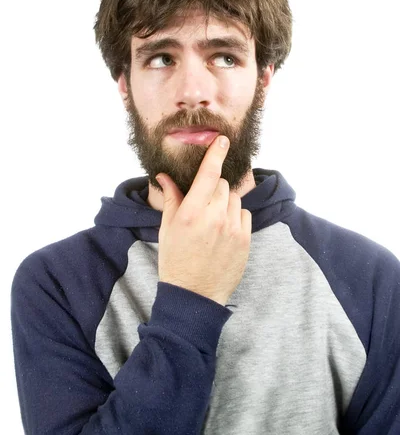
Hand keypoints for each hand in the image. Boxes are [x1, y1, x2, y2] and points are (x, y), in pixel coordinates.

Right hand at [156, 135, 251, 305]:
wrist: (194, 295)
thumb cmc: (175, 260)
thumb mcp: (167, 228)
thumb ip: (171, 198)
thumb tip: (164, 175)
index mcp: (191, 213)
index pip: (208, 174)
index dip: (216, 153)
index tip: (223, 140)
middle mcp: (214, 217)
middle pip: (222, 184)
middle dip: (213, 187)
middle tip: (203, 204)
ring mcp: (233, 229)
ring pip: (233, 198)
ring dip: (224, 202)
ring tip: (212, 221)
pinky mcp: (245, 240)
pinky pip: (243, 214)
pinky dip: (235, 216)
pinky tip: (224, 230)